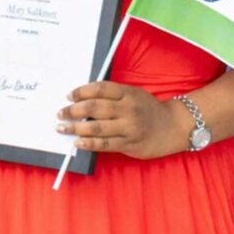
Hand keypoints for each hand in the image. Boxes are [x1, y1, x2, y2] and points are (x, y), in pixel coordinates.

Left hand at [56, 81, 187, 158]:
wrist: (174, 126)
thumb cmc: (147, 109)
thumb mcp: (132, 94)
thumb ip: (111, 95)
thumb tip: (81, 99)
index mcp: (127, 93)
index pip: (99, 89)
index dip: (81, 92)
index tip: (68, 96)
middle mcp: (128, 109)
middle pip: (95, 108)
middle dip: (73, 111)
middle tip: (60, 113)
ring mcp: (129, 127)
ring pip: (97, 127)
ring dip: (75, 128)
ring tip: (62, 128)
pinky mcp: (130, 144)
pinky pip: (105, 144)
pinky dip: (89, 143)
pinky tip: (78, 142)